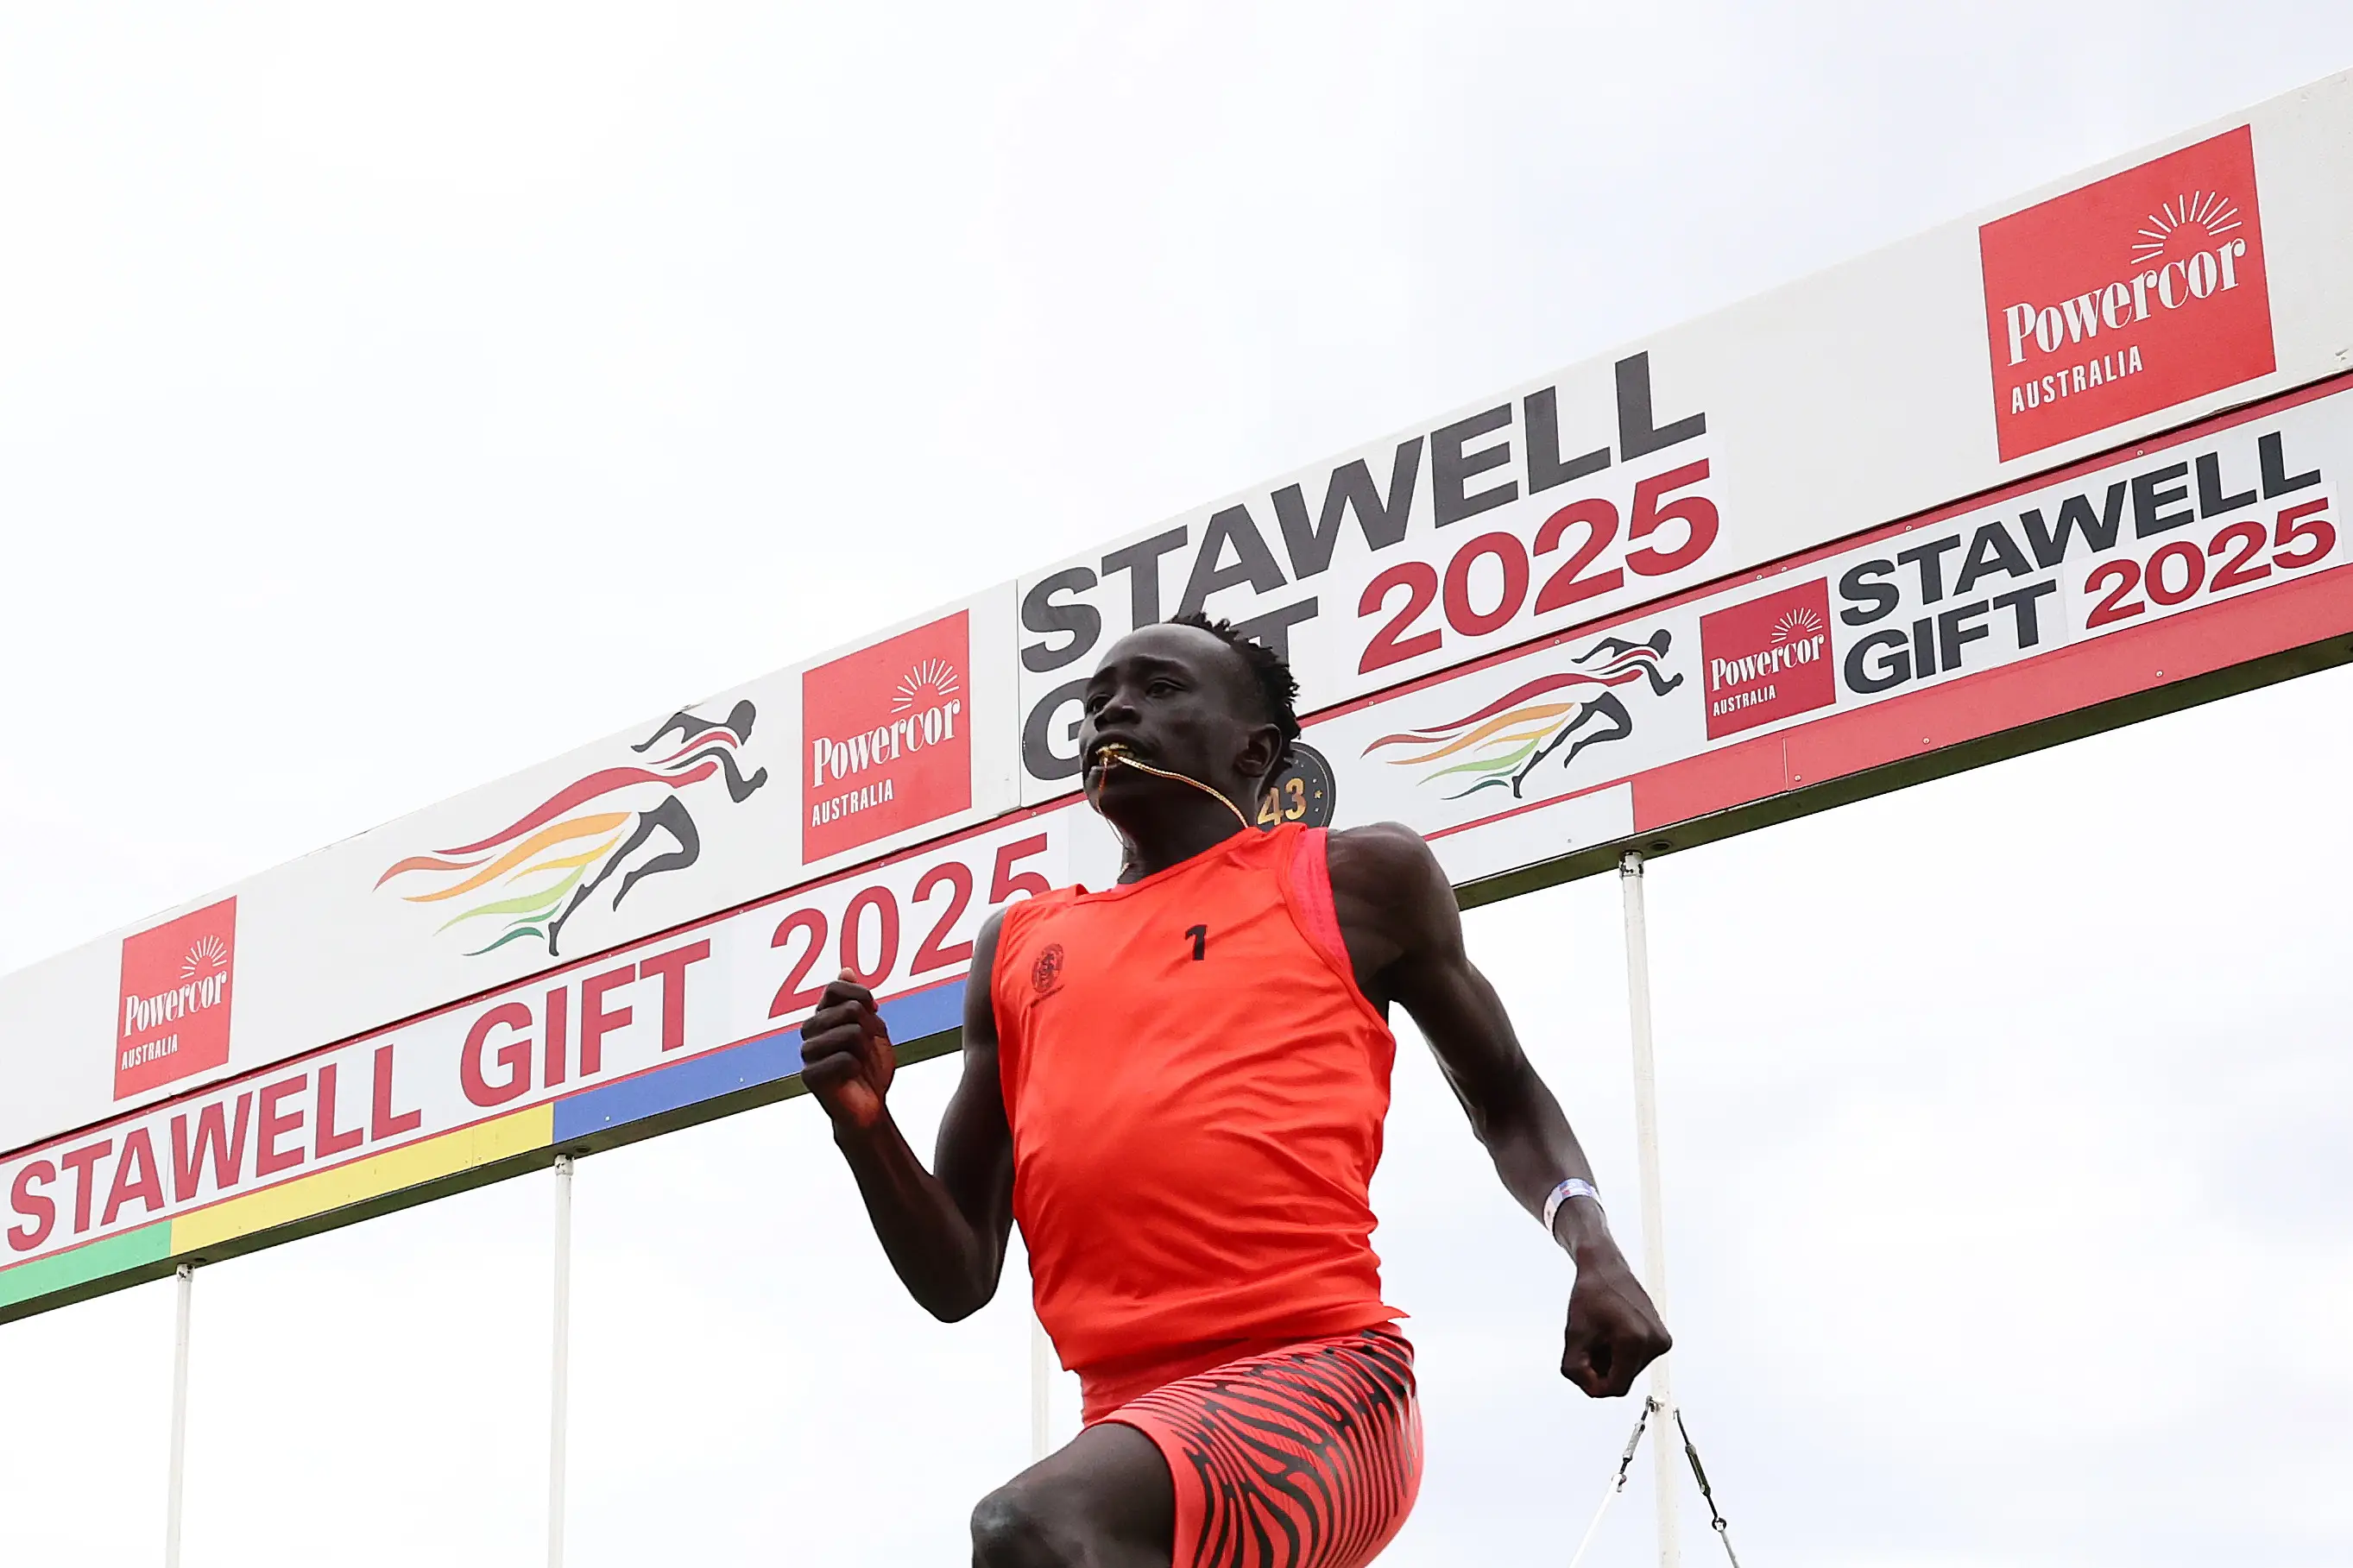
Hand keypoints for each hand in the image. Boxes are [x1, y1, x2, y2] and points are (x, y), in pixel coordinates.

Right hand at [801, 972, 896, 1133]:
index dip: (862, 998)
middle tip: (869, 1050)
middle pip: (850, 1010)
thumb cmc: (870, 1068)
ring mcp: (808, 1053)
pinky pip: (845, 1059)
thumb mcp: (872, 1027)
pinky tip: (852, 1078)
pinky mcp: (810, 1076)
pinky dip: (859, 1068)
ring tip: (862, 1065)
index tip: (873, 1014)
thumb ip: (857, 1000)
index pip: (836, 988)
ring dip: (868, 1051)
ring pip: (852, 1033)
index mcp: (822, 1015)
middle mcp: (810, 1030)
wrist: (870, 1106)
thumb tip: (845, 971)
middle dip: (872, 1030)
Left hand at [1560, 1239, 1671, 1397]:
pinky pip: (1637, 1360)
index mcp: (1635, 1341)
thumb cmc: (1590, 1295)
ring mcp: (1661, 1340)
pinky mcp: (1662, 1338)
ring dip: (1611, 1361)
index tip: (1582, 1368)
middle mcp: (1655, 1342)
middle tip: (1589, 1343)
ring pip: (1630, 1371)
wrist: (1606, 1268)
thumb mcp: (1574, 1335)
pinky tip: (1612, 1332)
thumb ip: (1576, 1370)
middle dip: (1602, 1369)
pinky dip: (1621, 1353)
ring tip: (1601, 1335)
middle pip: (1624, 1380)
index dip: (1594, 1384)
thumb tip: (1592, 1389)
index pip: (1617, 1387)